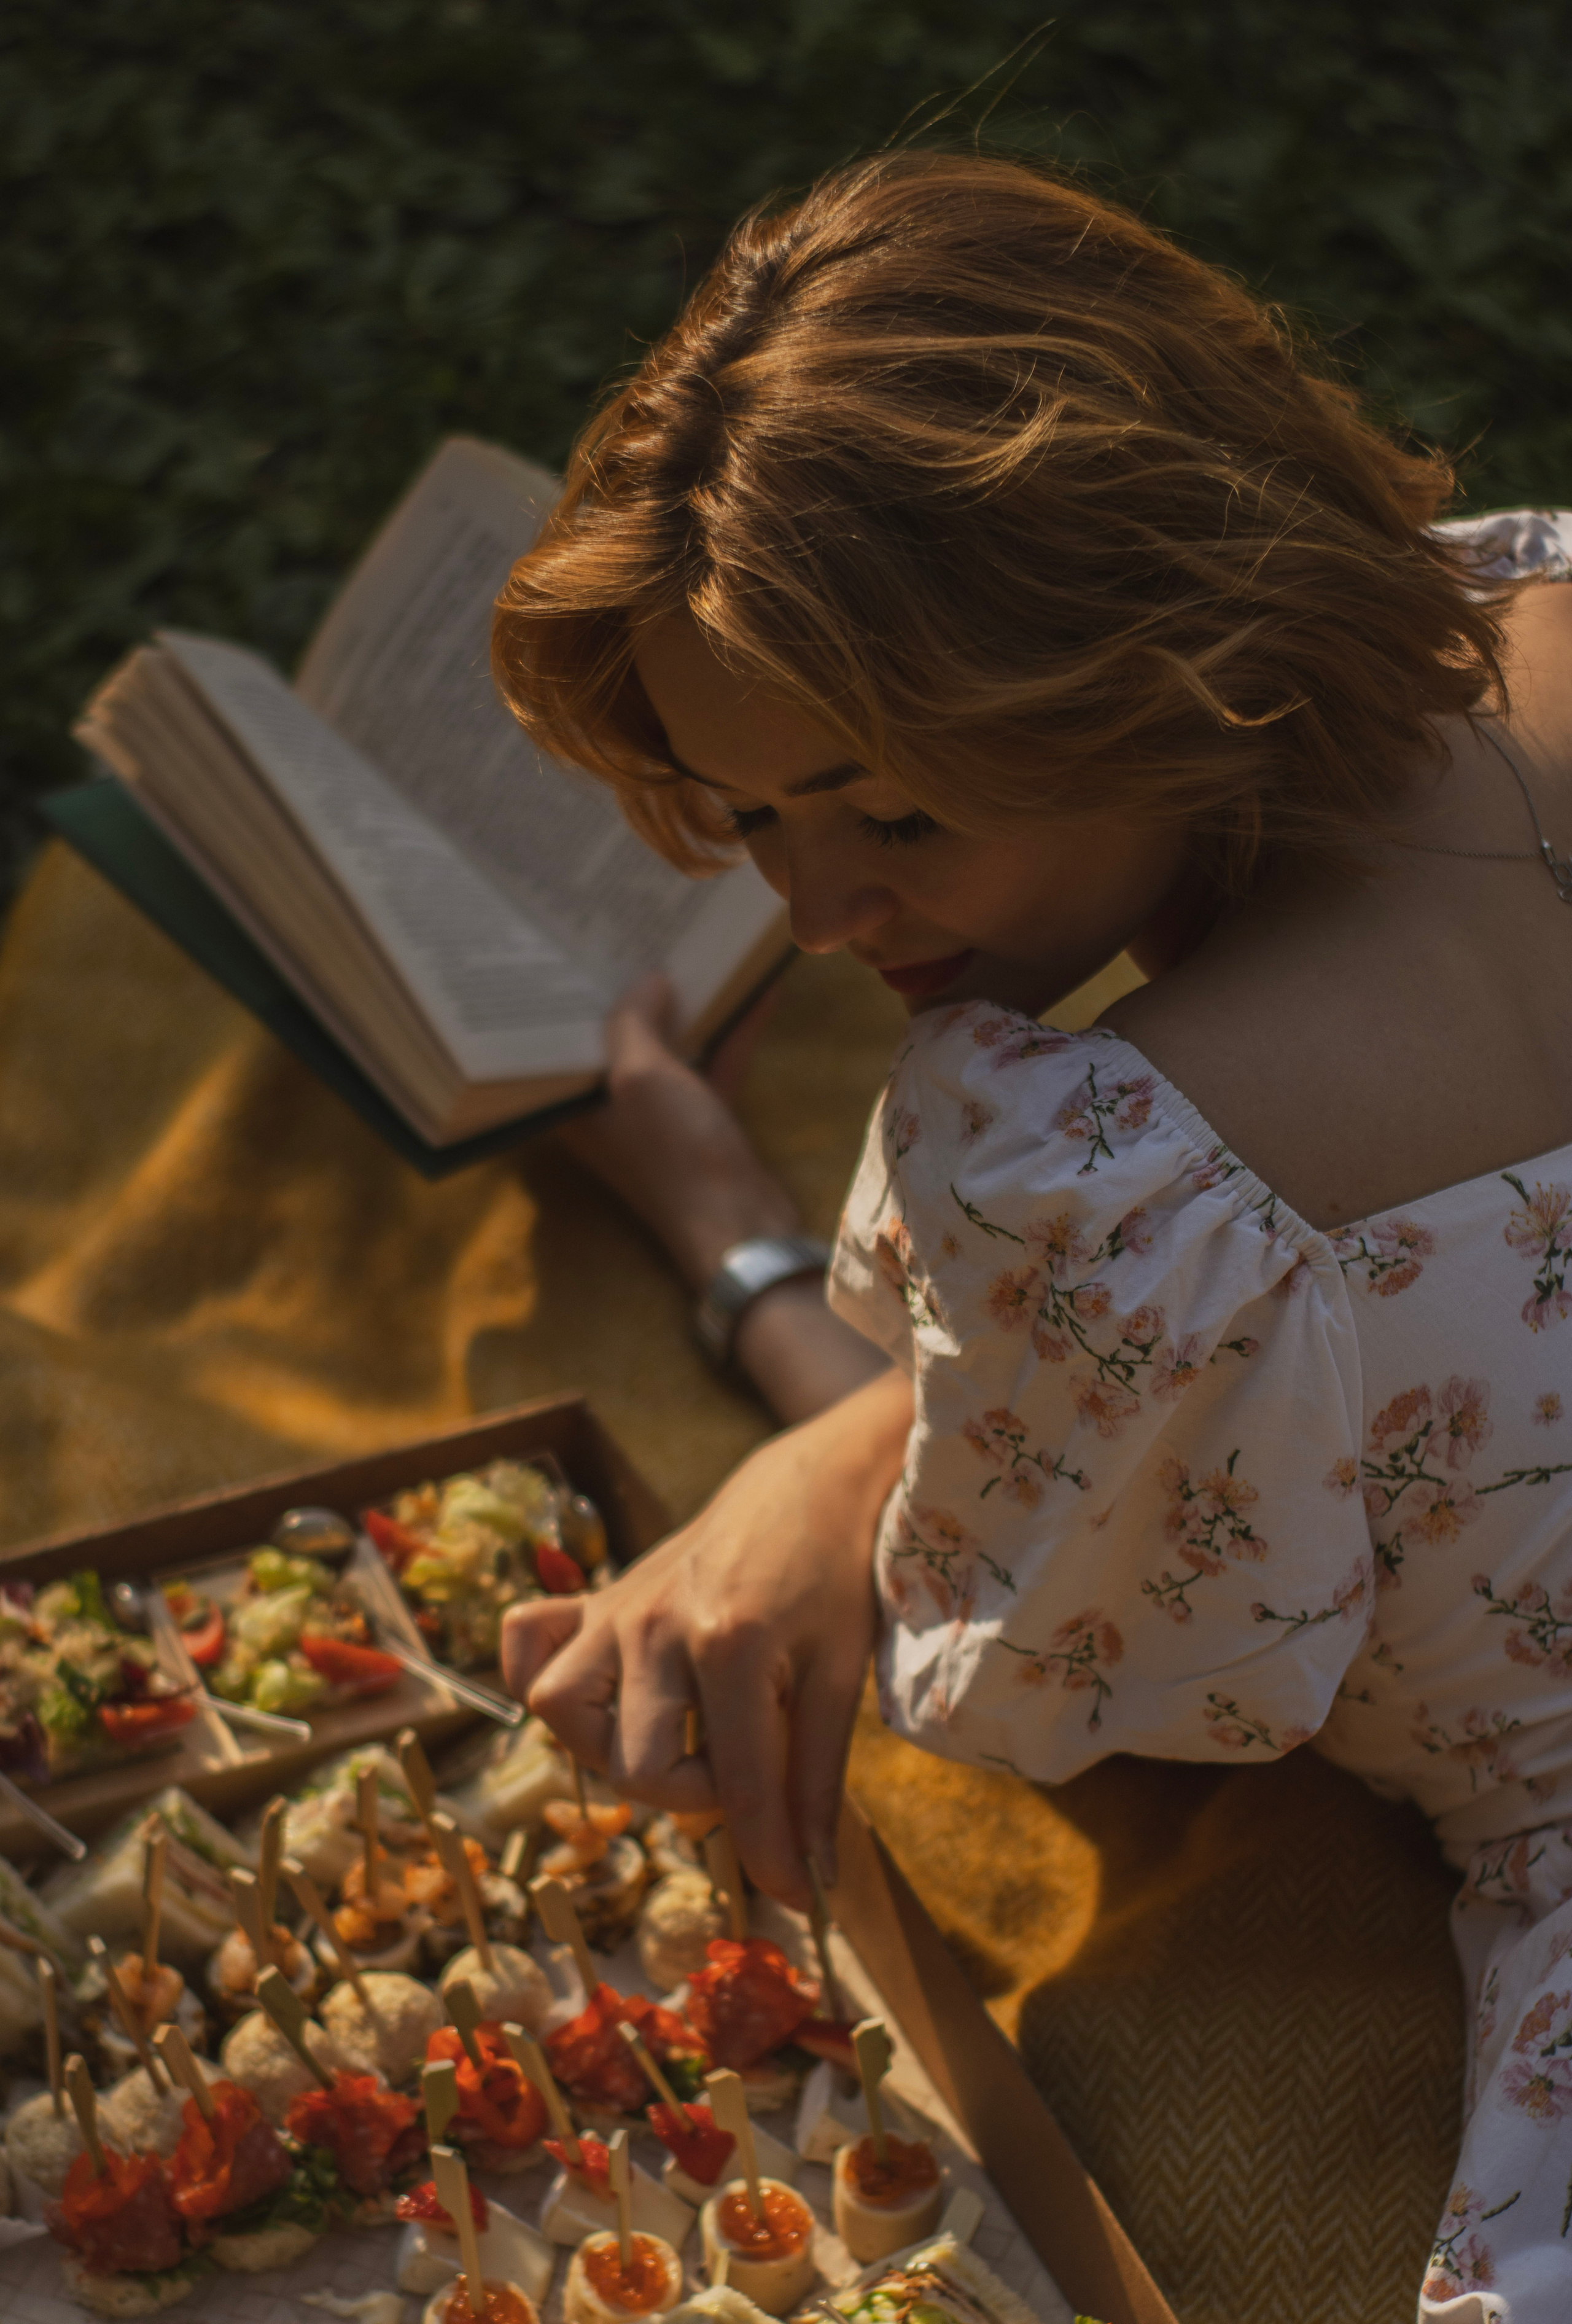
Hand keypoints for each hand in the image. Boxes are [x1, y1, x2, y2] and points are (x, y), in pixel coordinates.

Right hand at [500, 1367, 912, 1903]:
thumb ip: (815, 1782)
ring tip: (674, 1734)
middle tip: (742, 1761)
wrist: (810, 1486)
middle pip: (636, 1765)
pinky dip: (544, 1673)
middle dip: (694, 1792)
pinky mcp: (600, 1596)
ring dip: (613, 1745)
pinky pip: (529, 1640)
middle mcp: (657, 1626)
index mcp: (730, 1646)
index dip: (766, 1856)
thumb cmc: (834, 1579)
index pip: (735, 1787)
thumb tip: (809, 1883)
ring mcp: (618, 1607)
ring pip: (562, 1709)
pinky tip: (603, 1690)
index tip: (794, 1899)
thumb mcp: (839, 1677)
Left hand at [557, 971, 798, 1289]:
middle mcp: (608, 1109)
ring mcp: (658, 1116)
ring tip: (690, 945)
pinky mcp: (703, 1120)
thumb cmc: (675, 1153)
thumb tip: (646, 980)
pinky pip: (712, 1062)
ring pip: (666, 1046)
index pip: (557, 1043)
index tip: (568, 945)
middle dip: (627, 988)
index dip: (562, 997)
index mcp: (573, 1106)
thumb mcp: (641, 1077)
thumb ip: (633, 1021)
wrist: (742, 1225)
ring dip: (683, 1003)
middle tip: (632, 929)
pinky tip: (756, 988)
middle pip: (612, 1038)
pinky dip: (731, 1030)